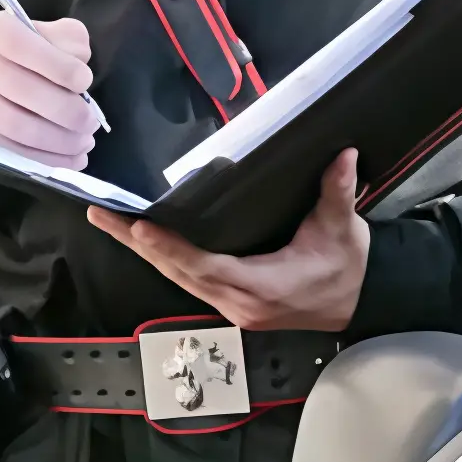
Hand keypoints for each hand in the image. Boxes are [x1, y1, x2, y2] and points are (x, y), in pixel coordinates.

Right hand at [0, 12, 97, 168]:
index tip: (85, 80)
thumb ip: (69, 39)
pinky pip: (7, 152)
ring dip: (57, 140)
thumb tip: (78, 62)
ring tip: (84, 142)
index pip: (20, 44)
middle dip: (65, 111)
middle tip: (90, 122)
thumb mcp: (53, 33)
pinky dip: (44, 160)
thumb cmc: (31, 51)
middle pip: (20, 90)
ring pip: (14, 127)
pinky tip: (71, 159)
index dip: (56, 65)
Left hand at [87, 148, 369, 331]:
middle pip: (177, 272)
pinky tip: (144, 240)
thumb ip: (338, 192)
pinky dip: (163, 258)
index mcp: (262, 286)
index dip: (171, 248)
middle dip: (138, 244)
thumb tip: (343, 155)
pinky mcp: (231, 300)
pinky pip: (188, 278)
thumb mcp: (343, 230)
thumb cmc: (347, 267)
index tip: (141, 227)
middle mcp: (238, 301)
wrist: (359, 302)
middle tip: (102, 215)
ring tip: (111, 222)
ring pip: (177, 277)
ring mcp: (232, 305)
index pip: (205, 266)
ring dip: (143, 251)